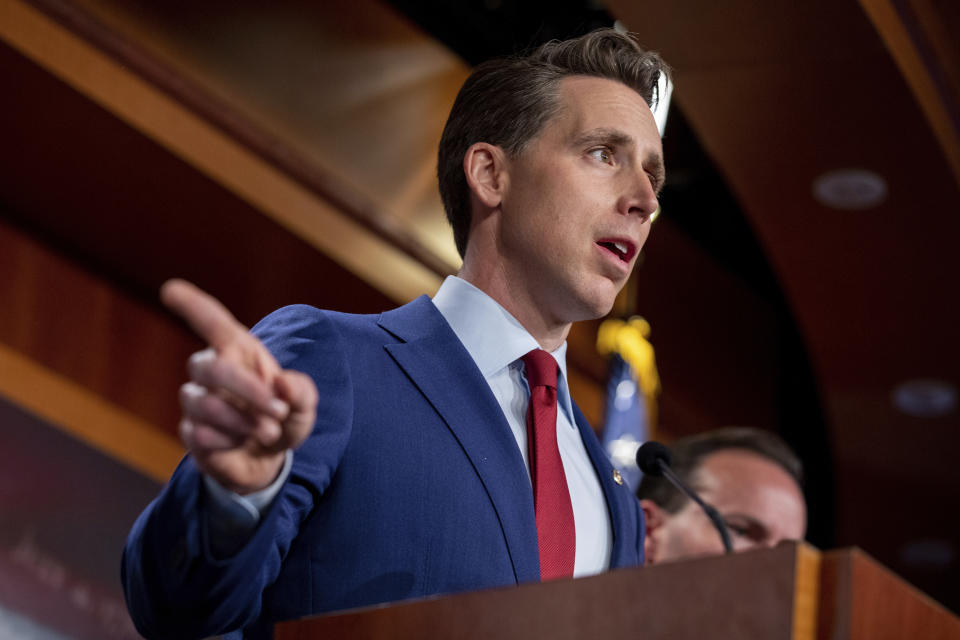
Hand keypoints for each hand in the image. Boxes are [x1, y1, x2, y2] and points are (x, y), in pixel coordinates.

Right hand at [162, 279, 317, 493]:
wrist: (269, 459)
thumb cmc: (283, 420)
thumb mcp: (304, 406)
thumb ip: (301, 392)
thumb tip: (282, 384)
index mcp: (240, 352)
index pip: (213, 323)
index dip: (193, 305)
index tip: (171, 289)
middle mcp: (212, 371)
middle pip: (212, 367)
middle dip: (248, 390)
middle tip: (279, 412)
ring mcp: (197, 401)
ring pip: (206, 404)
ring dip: (243, 422)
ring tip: (269, 432)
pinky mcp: (190, 432)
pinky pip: (202, 435)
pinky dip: (231, 442)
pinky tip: (241, 444)